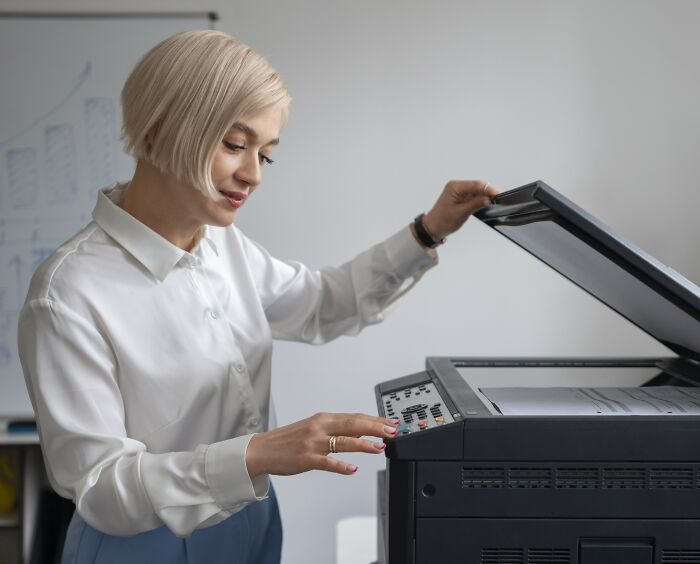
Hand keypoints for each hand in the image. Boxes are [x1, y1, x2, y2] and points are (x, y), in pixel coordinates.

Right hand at [245, 412, 398, 477]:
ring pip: (343, 442)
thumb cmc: (289, 439)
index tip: (390, 422)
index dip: (374, 419)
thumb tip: (363, 432)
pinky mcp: (306, 459)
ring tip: (380, 447)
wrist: (262, 449)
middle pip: (352, 424)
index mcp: (323, 418)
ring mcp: (313, 443)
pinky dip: (341, 465)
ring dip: (364, 444)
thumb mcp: (314, 428)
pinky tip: (353, 468)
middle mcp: (319, 427)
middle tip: (392, 431)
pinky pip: (327, 462)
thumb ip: (337, 429)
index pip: (354, 416)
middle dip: (375, 427)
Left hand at [421, 180, 498, 242]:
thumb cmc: (442, 221)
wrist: (433, 228)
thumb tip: (488, 198)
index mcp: (455, 187)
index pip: (476, 184)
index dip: (488, 189)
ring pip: (477, 191)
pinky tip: (482, 205)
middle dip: (487, 193)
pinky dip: (479, 200)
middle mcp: (456, 186)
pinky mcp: (460, 197)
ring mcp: (458, 191)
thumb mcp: (461, 213)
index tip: (497, 195)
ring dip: (483, 197)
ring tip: (490, 204)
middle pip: (478, 186)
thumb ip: (476, 204)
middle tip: (496, 201)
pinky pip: (473, 195)